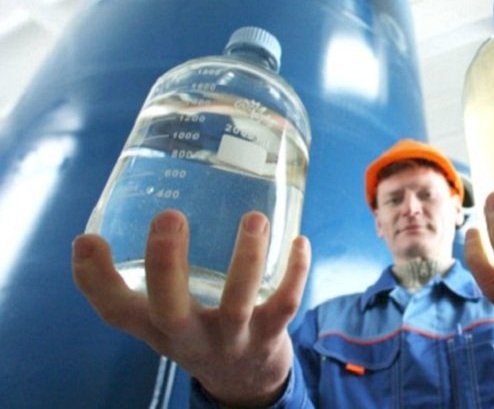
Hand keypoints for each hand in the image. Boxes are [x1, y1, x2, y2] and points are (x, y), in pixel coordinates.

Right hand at [72, 210, 310, 406]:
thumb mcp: (161, 316)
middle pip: (169, 309)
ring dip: (246, 259)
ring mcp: (231, 340)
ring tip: (254, 218)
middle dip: (166, 263)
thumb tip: (104, 228)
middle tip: (169, 215)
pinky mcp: (268, 338)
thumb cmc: (197, 332)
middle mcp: (189, 337)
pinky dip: (296, 273)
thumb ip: (145, 277)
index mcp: (156, 327)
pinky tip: (300, 241)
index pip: (114, 310)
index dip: (95, 279)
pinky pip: (285, 305)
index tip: (87, 239)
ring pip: (237, 304)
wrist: (243, 383)